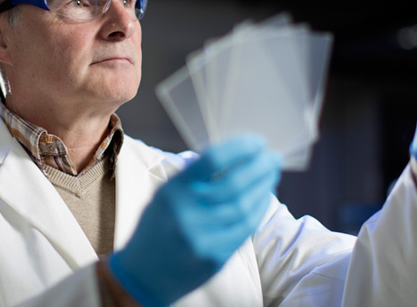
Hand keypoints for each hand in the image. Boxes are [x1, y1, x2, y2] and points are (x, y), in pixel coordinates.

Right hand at [108, 135, 281, 305]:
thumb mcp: (165, 195)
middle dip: (260, 167)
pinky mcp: (215, 257)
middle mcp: (186, 213)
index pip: (213, 160)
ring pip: (245, 206)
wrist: (143, 275)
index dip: (240, 148)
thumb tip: (235, 156)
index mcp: (173, 191)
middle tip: (273, 157)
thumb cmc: (157, 227)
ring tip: (271, 174)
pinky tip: (263, 197)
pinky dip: (258, 209)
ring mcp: (202, 237)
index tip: (257, 142)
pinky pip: (245, 228)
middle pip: (235, 183)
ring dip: (263, 187)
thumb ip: (194, 178)